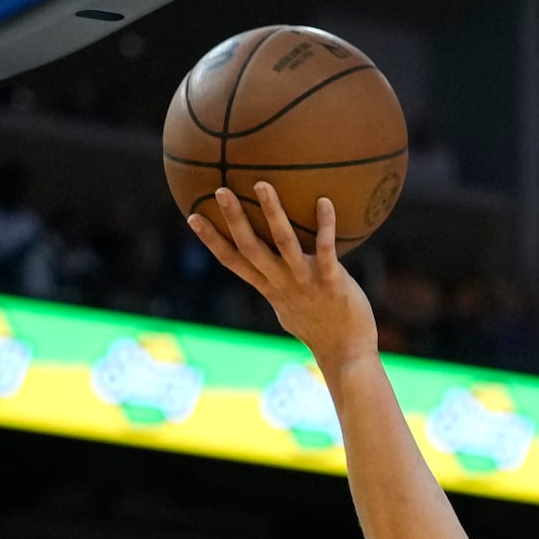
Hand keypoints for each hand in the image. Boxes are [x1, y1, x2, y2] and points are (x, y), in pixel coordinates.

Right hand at [186, 183, 379, 372]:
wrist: (346, 354)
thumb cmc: (319, 328)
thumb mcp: (289, 307)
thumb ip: (278, 287)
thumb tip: (270, 274)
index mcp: (269, 287)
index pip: (232, 261)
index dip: (211, 240)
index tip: (193, 216)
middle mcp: (282, 282)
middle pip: (250, 247)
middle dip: (234, 218)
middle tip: (221, 189)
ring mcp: (305, 281)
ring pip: (283, 242)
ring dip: (272, 213)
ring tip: (262, 185)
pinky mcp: (331, 282)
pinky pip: (326, 250)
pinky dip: (326, 226)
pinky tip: (325, 201)